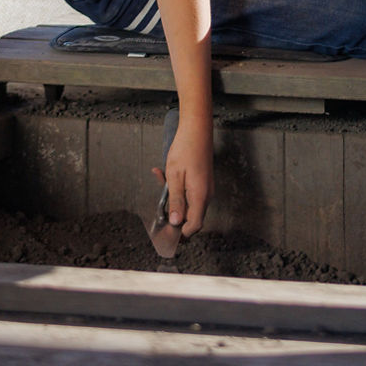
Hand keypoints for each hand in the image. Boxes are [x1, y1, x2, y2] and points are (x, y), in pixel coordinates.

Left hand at [151, 111, 212, 237]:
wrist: (197, 130)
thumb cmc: (186, 149)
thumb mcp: (175, 177)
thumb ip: (176, 201)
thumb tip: (176, 222)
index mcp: (200, 196)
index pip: (193, 226)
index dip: (180, 234)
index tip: (166, 235)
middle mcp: (206, 195)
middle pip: (192, 218)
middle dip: (174, 217)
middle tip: (159, 214)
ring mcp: (205, 188)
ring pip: (189, 205)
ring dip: (173, 201)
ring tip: (161, 182)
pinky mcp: (202, 182)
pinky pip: (189, 194)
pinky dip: (177, 190)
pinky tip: (164, 176)